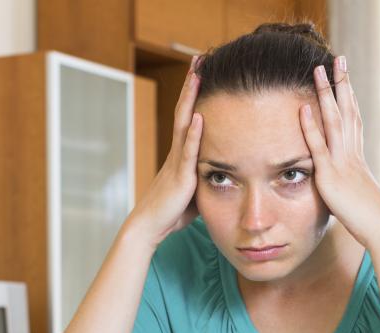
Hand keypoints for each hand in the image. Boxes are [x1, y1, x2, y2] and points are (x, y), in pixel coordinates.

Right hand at [128, 56, 202, 247]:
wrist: (151, 227)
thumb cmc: (173, 212)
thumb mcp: (197, 190)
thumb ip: (209, 178)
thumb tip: (228, 175)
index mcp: (183, 153)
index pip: (189, 115)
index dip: (195, 93)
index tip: (202, 70)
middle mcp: (178, 151)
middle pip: (185, 109)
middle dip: (192, 84)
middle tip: (199, 58)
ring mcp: (178, 161)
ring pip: (184, 122)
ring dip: (191, 97)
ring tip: (197, 74)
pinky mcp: (180, 176)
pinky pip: (188, 150)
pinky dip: (193, 133)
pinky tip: (199, 115)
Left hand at [298, 56, 379, 248]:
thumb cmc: (370, 219)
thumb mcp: (357, 197)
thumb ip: (347, 186)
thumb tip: (345, 187)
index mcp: (357, 157)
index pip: (353, 119)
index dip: (349, 96)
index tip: (345, 76)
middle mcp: (351, 154)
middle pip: (348, 110)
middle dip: (342, 83)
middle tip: (338, 58)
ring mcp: (342, 162)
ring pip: (334, 120)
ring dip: (326, 94)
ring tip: (318, 70)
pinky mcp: (331, 176)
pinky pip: (319, 147)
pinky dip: (311, 126)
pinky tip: (304, 108)